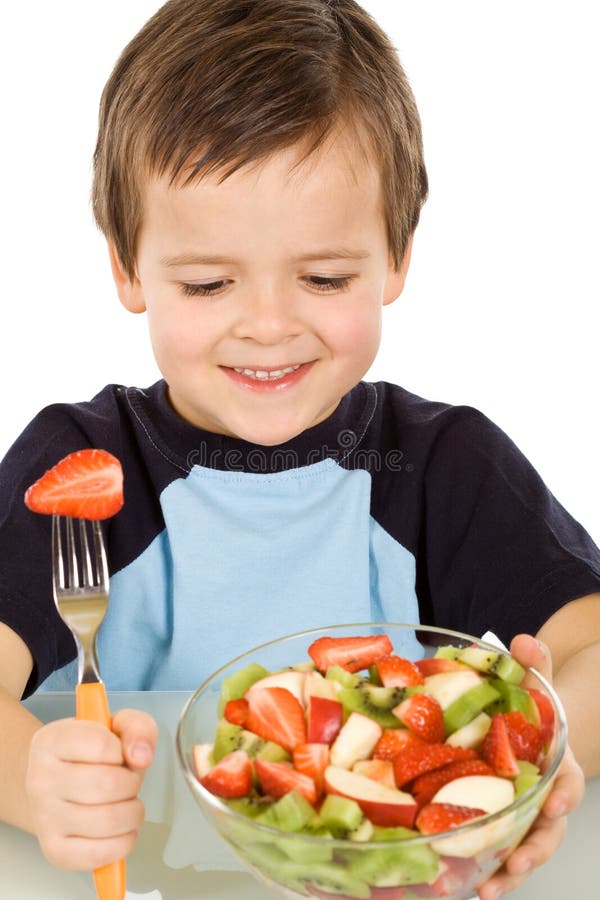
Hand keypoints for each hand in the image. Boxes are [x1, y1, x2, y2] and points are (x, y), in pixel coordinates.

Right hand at [25, 708, 157, 869]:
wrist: (60, 785)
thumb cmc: (92, 755)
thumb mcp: (117, 726)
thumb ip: (138, 728)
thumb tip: (141, 755)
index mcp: (51, 741)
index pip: (102, 745)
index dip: (121, 751)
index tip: (116, 754)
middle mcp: (39, 779)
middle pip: (108, 785)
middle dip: (131, 784)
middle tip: (125, 783)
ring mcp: (44, 817)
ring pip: (108, 820)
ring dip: (132, 812)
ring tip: (125, 804)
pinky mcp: (55, 850)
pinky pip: (100, 854)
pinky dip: (123, 842)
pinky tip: (121, 829)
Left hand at [478, 634, 584, 898]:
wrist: (523, 730)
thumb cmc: (527, 708)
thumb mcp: (532, 681)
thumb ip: (532, 661)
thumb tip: (522, 640)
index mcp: (556, 763)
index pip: (569, 781)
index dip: (564, 794)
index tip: (556, 802)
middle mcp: (544, 798)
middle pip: (549, 830)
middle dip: (535, 849)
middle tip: (518, 863)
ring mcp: (522, 817)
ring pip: (524, 850)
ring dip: (509, 873)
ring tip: (488, 890)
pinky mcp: (498, 827)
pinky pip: (494, 853)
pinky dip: (482, 870)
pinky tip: (460, 884)